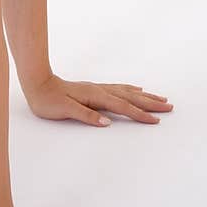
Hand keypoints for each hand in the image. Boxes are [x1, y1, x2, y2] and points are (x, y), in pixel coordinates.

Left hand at [23, 73, 172, 126]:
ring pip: (127, 92)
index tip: (156, 120)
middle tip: (170, 106)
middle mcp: (100, 90)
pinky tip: (137, 89)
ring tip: (161, 98)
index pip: (122, 107)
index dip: (139, 114)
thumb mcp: (64, 110)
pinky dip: (132, 90)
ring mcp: (98, 88)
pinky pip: (120, 89)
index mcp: (96, 96)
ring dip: (145, 96)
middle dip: (151, 103)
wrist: (37, 83)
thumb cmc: (48, 100)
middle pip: (131, 97)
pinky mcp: (95, 89)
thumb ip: (86, 115)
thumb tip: (106, 122)